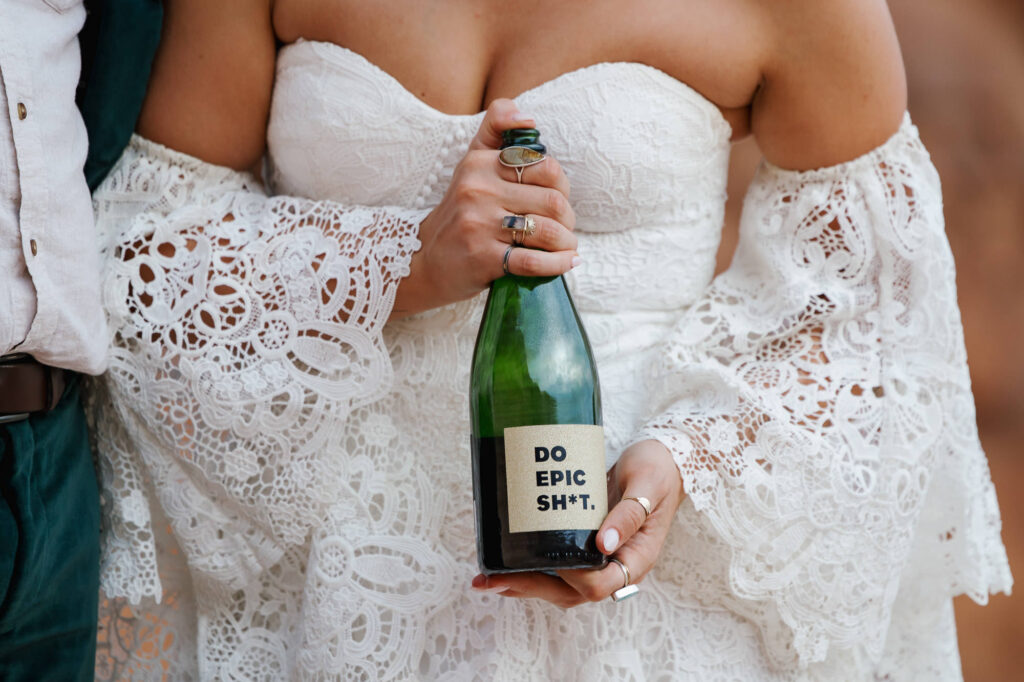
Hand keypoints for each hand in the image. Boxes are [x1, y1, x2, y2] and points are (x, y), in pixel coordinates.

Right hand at [391, 99, 578, 317]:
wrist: (425, 260)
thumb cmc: (461, 211)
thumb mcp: (472, 163)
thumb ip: (496, 129)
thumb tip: (526, 117)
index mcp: (479, 163)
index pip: (545, 167)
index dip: (562, 185)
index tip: (557, 199)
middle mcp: (477, 190)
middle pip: (552, 201)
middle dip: (568, 218)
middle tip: (564, 228)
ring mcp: (478, 225)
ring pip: (547, 231)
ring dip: (566, 243)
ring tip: (566, 247)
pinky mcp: (482, 258)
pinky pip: (534, 262)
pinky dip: (557, 264)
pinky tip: (567, 263)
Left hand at [471, 439, 684, 606]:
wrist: (663, 461)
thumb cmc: (659, 471)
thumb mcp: (648, 485)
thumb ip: (629, 514)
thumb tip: (604, 544)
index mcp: (636, 559)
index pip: (598, 585)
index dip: (571, 576)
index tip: (548, 553)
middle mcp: (615, 567)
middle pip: (570, 594)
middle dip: (529, 588)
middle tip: (489, 580)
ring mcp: (599, 560)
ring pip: (559, 587)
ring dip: (523, 584)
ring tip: (486, 578)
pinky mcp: (585, 547)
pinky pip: (556, 568)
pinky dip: (530, 568)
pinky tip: (504, 562)